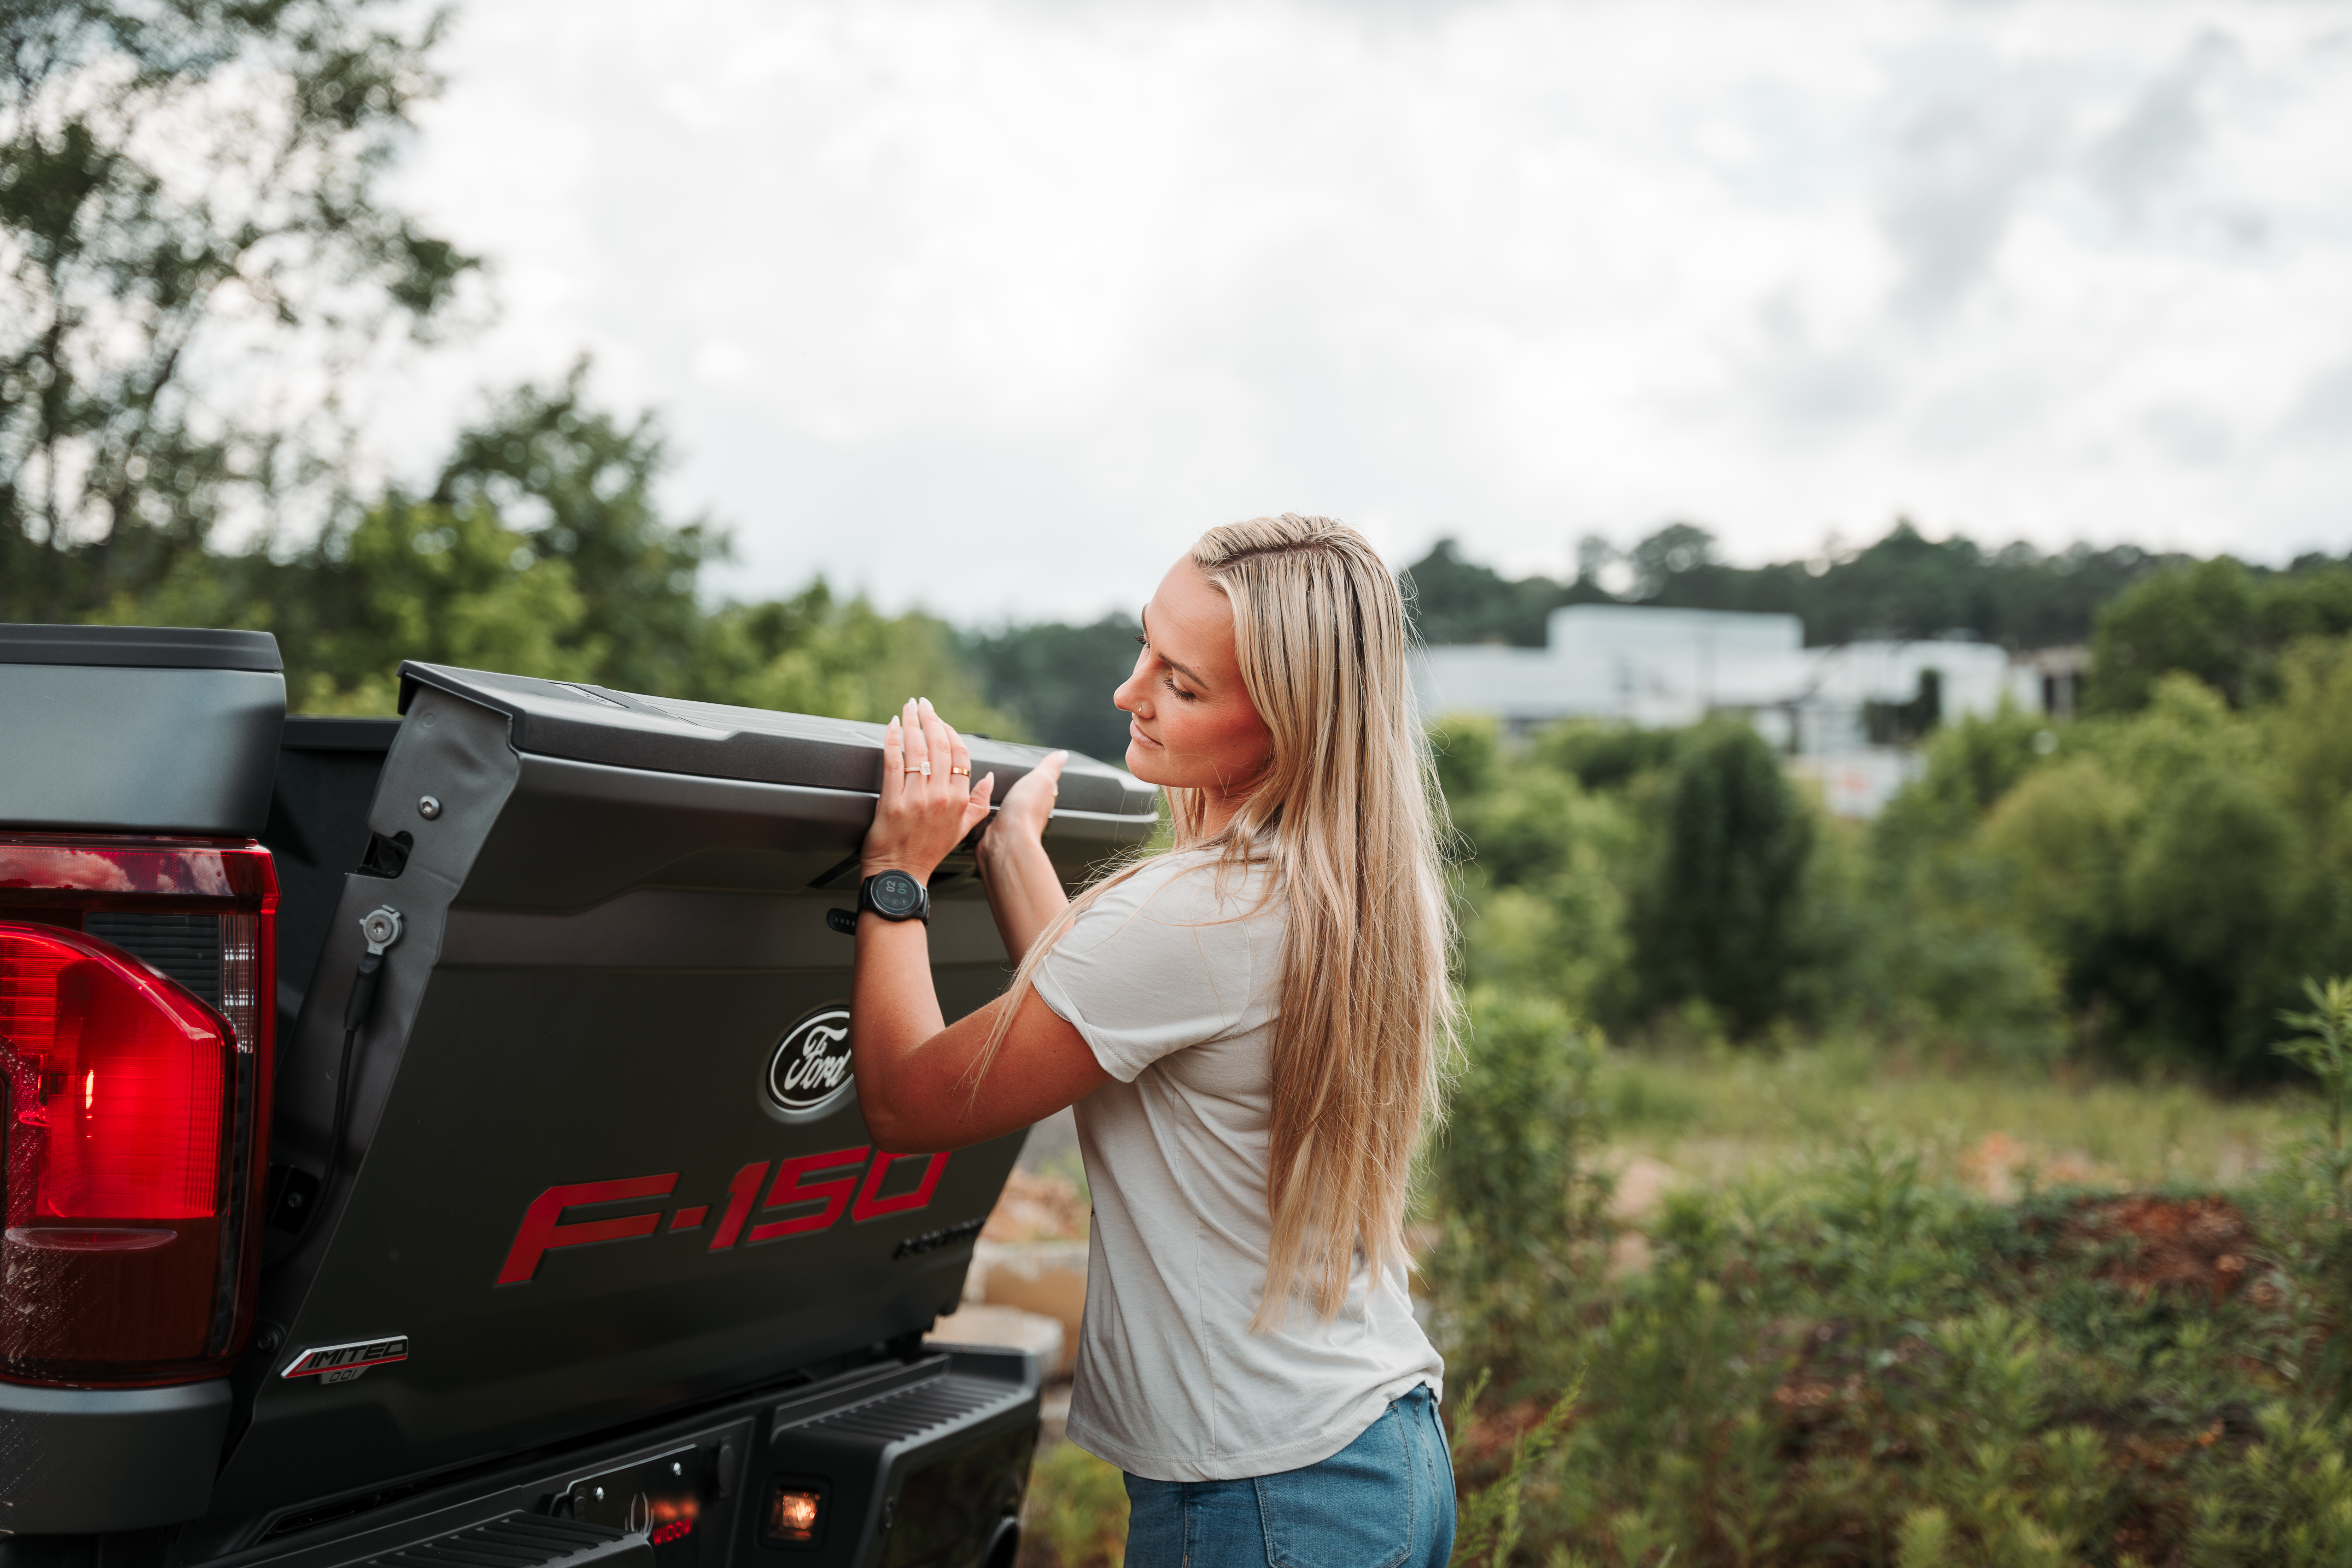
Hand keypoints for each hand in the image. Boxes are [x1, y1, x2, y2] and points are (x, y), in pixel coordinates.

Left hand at [864, 698, 995, 879]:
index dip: (951, 732)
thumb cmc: (927, 852)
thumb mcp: (962, 830)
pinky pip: (893, 762)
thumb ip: (979, 803)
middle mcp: (941, 797)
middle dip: (931, 719)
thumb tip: (989, 779)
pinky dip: (892, 740)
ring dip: (912, 722)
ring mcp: (916, 799)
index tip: (940, 720)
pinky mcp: (892, 802)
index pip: (961, 756)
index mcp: (959, 801)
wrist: (900, 875)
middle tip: (923, 703)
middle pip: (940, 747)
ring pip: (917, 750)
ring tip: (908, 707)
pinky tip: (892, 725)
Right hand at [980, 749, 1066, 877]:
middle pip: (1027, 797)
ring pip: (1010, 807)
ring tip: (997, 790)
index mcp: (1043, 799)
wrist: (1005, 839)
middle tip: (1014, 778)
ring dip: (1005, 800)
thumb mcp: (1042, 778)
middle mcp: (1030, 812)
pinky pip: (995, 817)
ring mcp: (1012, 822)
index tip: (1035, 768)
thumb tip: (1063, 754)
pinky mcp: (996, 829)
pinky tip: (987, 808)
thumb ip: (1050, 766)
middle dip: (1021, 789)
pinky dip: (992, 811)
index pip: (1045, 786)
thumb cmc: (1025, 812)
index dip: (1040, 777)